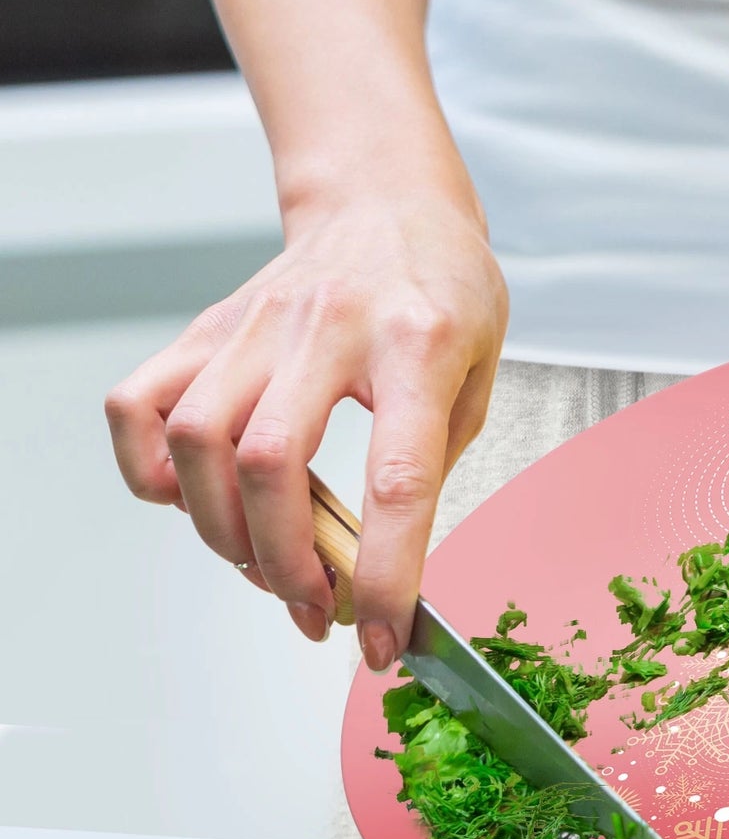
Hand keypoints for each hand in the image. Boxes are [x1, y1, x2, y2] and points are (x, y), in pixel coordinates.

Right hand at [106, 189, 507, 668]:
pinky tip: (196, 500)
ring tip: (266, 565)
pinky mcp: (208, 328)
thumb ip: (432, 467)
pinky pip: (141, 405)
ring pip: (197, 442)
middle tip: (318, 611)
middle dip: (287, 566)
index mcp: (418, 346)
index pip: (396, 479)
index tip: (385, 638)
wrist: (387, 201)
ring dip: (224, 533)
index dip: (386, 575)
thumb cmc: (444, 293)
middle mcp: (326, 330)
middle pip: (269, 465)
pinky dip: (152, 471)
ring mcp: (256, 325)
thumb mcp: (478, 379)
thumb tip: (383, 568)